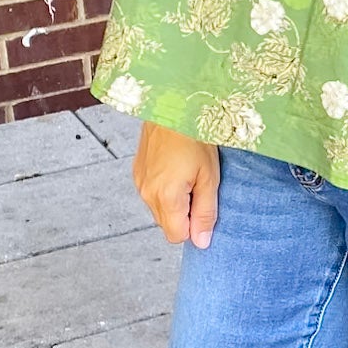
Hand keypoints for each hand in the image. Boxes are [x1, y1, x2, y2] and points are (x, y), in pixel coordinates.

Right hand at [133, 122, 219, 247]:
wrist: (173, 104)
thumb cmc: (194, 137)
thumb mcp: (209, 177)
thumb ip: (205, 213)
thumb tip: (202, 242)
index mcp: (165, 197)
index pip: (177, 236)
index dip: (194, 227)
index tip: (204, 206)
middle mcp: (147, 193)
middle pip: (167, 224)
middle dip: (185, 214)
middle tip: (198, 185)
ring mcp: (139, 182)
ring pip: (160, 209)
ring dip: (175, 201)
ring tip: (187, 173)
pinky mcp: (137, 172)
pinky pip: (152, 194)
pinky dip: (165, 189)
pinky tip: (176, 168)